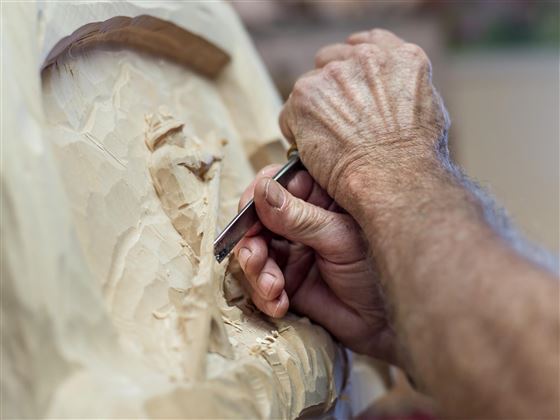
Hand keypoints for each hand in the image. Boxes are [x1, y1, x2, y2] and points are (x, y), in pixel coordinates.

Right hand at [233, 165, 394, 361]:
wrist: (389, 321)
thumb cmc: (378, 268)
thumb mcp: (339, 238)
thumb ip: (298, 217)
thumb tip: (261, 189)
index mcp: (317, 199)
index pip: (274, 186)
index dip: (255, 200)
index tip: (248, 216)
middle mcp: (299, 223)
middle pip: (256, 222)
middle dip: (251, 242)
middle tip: (255, 259)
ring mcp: (292, 253)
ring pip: (253, 254)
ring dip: (255, 271)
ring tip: (272, 287)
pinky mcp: (287, 284)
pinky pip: (260, 285)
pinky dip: (264, 295)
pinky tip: (279, 303)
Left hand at [279, 29, 449, 217]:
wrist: (393, 178)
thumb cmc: (415, 158)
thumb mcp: (430, 111)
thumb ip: (406, 90)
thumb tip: (391, 96)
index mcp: (402, 58)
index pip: (366, 44)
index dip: (352, 66)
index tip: (347, 84)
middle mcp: (367, 58)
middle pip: (331, 61)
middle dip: (330, 88)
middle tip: (335, 119)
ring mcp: (334, 75)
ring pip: (309, 87)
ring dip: (313, 110)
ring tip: (327, 141)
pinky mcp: (306, 96)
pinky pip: (290, 112)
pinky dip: (296, 131)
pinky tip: (313, 151)